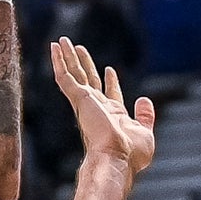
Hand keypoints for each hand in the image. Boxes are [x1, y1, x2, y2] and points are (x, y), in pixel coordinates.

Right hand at [51, 40, 154, 180]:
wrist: (117, 158)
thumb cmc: (131, 154)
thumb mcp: (144, 131)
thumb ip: (145, 116)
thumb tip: (144, 100)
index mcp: (112, 116)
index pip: (109, 94)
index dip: (110, 82)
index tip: (109, 70)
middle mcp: (96, 108)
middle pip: (89, 80)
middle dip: (84, 64)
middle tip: (78, 48)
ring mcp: (86, 103)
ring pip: (74, 74)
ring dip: (68, 57)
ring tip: (62, 41)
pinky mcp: (79, 99)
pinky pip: (65, 77)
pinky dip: (58, 62)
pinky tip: (55, 48)